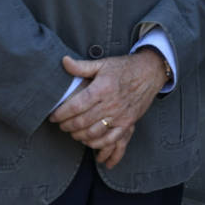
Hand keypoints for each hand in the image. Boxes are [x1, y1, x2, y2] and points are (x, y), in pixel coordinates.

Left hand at [47, 50, 167, 168]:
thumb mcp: (103, 64)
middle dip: (66, 126)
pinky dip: (97, 143)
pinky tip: (89, 140)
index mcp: (102, 88)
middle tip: (61, 124)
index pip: (75, 106)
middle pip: (81, 122)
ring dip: (78, 135)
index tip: (53, 116)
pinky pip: (110, 139)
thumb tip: (64, 61)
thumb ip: (81, 66)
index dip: (61, 114)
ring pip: (93, 133)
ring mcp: (120, 115)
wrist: (151, 72)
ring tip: (72, 132)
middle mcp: (111, 103)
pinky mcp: (128, 122)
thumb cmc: (125, 68)